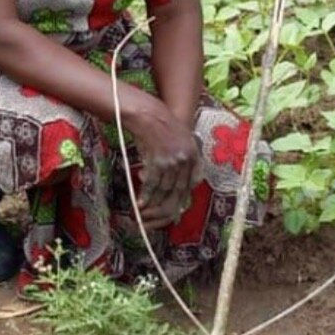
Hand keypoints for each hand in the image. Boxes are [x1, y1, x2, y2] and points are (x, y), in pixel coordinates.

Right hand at [125, 95, 199, 233]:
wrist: (151, 115)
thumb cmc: (163, 128)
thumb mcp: (180, 142)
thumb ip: (182, 162)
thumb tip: (174, 184)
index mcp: (194, 157)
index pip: (190, 186)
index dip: (180, 201)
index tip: (171, 212)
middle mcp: (186, 161)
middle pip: (178, 192)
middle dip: (165, 209)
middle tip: (155, 220)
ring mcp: (173, 162)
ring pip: (164, 190)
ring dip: (153, 205)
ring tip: (144, 214)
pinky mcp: (159, 161)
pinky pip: (153, 184)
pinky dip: (146, 196)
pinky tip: (140, 204)